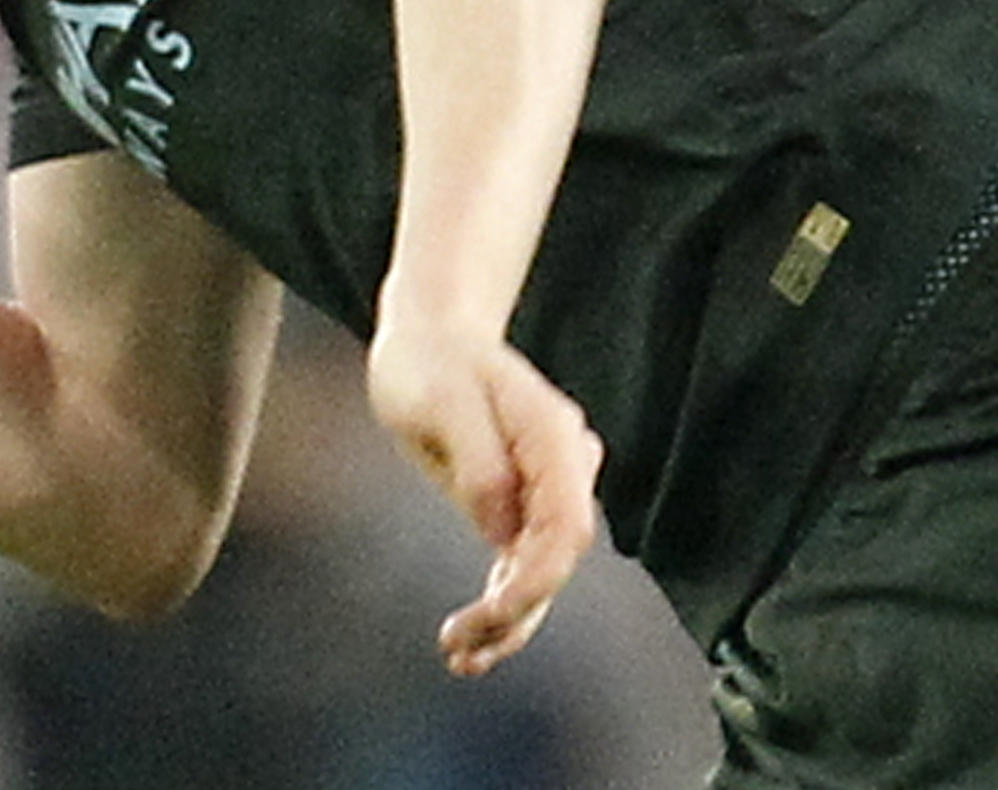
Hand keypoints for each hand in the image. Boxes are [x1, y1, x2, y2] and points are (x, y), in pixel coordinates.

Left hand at [362, 315, 603, 675]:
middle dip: (515, 611)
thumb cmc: (431, 363)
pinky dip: (499, 608)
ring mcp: (545, 488)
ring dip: (508, 622)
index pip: (566, 527)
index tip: (490, 614)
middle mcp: (562, 466)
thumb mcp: (441, 402)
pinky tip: (467, 644)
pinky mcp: (520, 506)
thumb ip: (478, 461)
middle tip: (456, 645)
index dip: (537, 582)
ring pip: (544, 571)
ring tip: (459, 657)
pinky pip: (521, 566)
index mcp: (552, 437)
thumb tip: (501, 530)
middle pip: (559, 557)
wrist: (431, 339)